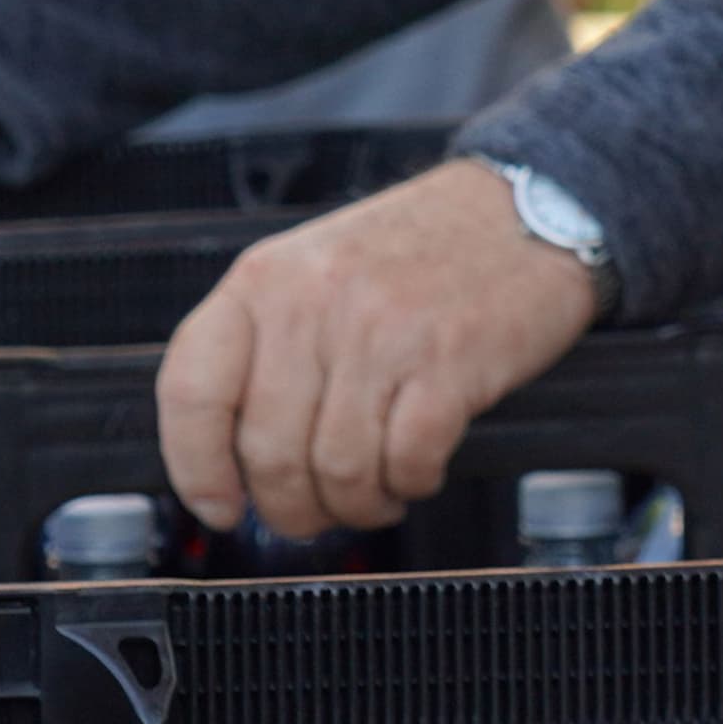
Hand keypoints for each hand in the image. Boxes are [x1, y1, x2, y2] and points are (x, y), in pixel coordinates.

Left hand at [155, 160, 597, 538]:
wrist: (530, 208)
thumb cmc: (423, 247)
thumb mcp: (317, 269)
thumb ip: (271, 346)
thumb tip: (237, 460)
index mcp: (266, 279)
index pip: (192, 390)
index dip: (196, 467)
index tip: (220, 505)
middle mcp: (315, 303)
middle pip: (269, 451)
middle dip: (291, 507)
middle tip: (316, 515)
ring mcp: (383, 332)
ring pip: (338, 468)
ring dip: (357, 504)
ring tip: (376, 495)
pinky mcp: (449, 361)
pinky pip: (407, 460)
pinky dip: (410, 484)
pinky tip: (418, 472)